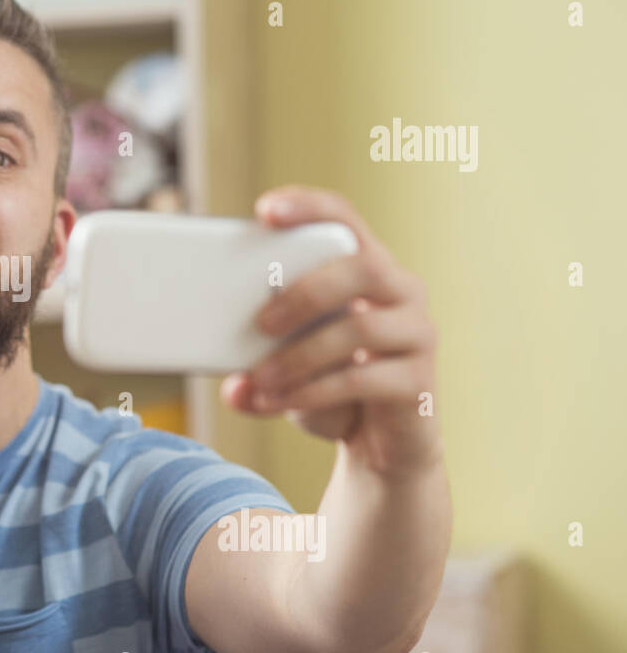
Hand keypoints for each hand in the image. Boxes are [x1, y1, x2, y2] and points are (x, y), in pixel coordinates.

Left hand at [220, 185, 443, 480]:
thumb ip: (257, 365)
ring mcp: (417, 334)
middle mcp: (401, 291)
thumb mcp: (288, 367)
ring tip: (260, 379)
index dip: (309, 207)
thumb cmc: (331, 387)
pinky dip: (312, 391)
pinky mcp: (419, 382)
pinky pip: (363, 379)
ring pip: (361, 326)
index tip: (265, 210)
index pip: (345, 219)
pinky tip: (278, 402)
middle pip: (362, 266)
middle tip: (261, 323)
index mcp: (367, 268)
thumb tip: (232, 388)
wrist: (379, 444)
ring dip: (300, 354)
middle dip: (304, 292)